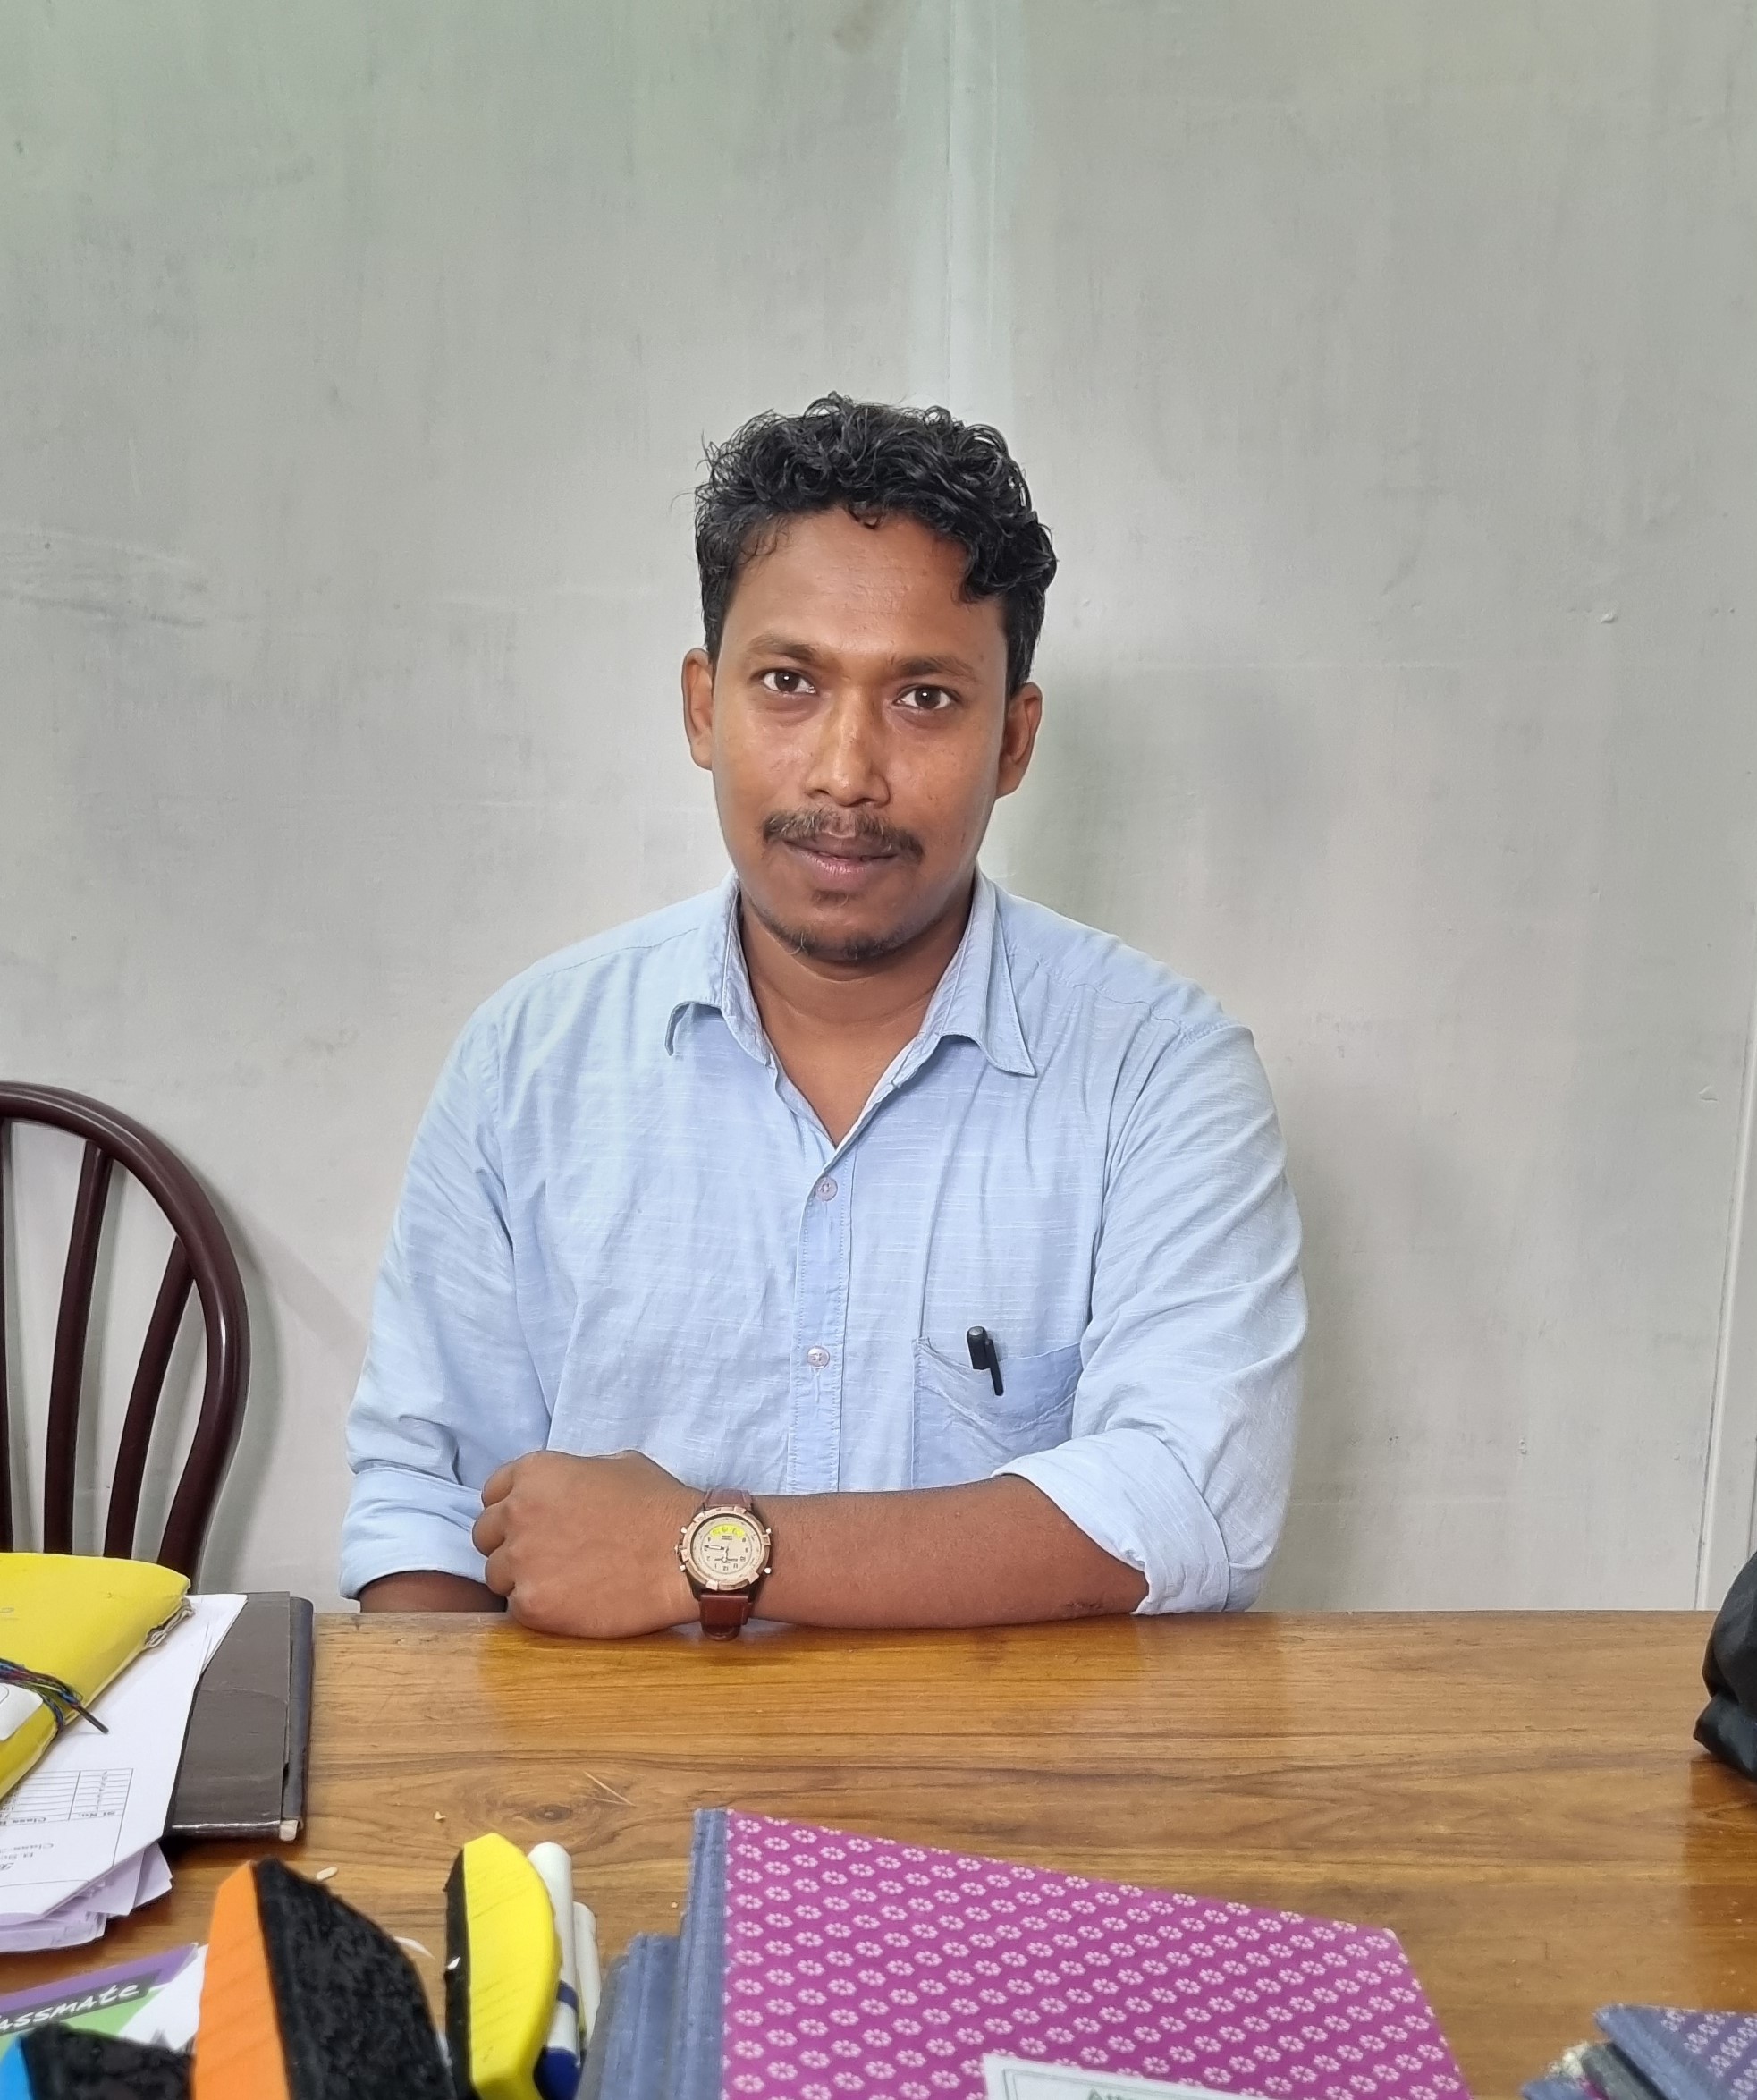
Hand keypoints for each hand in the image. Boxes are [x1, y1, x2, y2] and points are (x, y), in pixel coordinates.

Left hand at [471, 1450, 699, 1636]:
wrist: (686, 1555)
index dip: (512, 1510)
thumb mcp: (616, 1465)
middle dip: (509, 1544)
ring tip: (564, 1582)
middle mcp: (518, 1511)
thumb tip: (565, 1489)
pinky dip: (540, 1607)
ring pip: (497, 1575)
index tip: (531, 1525)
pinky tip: (573, 1601)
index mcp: (536, 1472)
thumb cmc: (659, 1507)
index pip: (492, 1493)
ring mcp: (521, 1560)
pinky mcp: (532, 1604)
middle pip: (485, 1535)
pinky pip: (516, 1608)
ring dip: (522, 1579)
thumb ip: (574, 1475)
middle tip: (546, 1557)